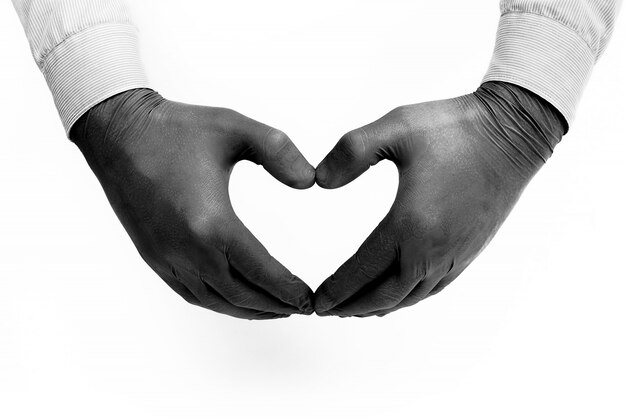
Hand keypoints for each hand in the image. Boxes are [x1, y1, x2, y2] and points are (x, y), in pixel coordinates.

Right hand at [71, 89, 315, 318]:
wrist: (118, 131)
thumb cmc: (176, 128)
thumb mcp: (236, 127)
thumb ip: (279, 152)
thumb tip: (310, 182)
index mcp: (211, 223)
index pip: (261, 271)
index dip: (289, 290)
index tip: (310, 300)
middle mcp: (187, 250)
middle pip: (240, 295)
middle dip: (276, 306)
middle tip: (302, 308)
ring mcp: (166, 257)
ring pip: (214, 301)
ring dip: (248, 310)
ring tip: (277, 309)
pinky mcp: (153, 256)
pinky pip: (190, 293)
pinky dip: (219, 302)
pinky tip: (235, 298)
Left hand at [314, 81, 564, 316]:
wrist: (514, 131)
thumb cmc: (456, 128)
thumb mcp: (395, 127)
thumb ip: (350, 152)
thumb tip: (319, 181)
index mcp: (410, 224)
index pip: (363, 270)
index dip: (337, 289)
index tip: (317, 302)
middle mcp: (433, 249)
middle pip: (384, 295)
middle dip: (352, 307)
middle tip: (327, 311)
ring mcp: (455, 254)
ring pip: (410, 296)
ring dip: (379, 307)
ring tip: (356, 309)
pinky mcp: (469, 250)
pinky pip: (433, 288)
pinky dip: (408, 298)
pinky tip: (398, 293)